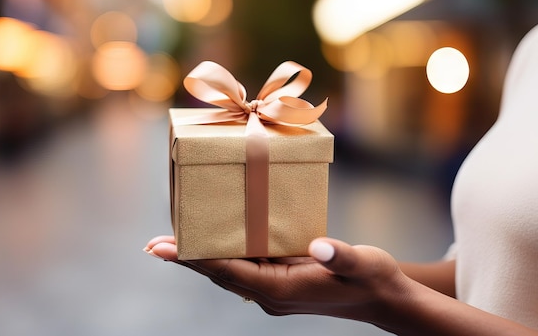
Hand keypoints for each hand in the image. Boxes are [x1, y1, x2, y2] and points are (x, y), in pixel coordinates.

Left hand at [144, 235, 410, 322]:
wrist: (383, 297)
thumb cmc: (372, 278)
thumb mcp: (361, 263)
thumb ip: (340, 256)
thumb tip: (319, 248)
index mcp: (282, 289)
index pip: (228, 271)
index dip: (194, 258)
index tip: (163, 249)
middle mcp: (270, 294)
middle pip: (220, 273)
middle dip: (187, 259)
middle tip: (153, 243)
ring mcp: (273, 290)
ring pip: (228, 271)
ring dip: (201, 257)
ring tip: (173, 241)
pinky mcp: (279, 282)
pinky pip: (243, 267)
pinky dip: (222, 254)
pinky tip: (214, 240)